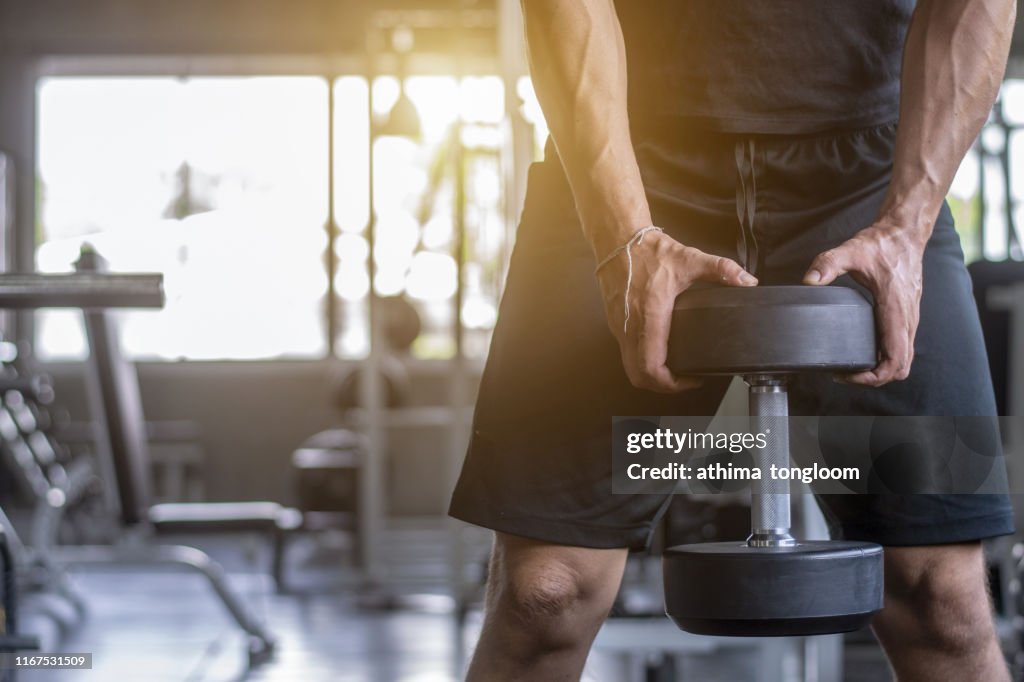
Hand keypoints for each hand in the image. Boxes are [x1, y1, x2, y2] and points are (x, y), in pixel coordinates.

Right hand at [596, 230, 756, 392]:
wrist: (617, 240)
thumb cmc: (648, 251)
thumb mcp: (689, 259)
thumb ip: (722, 270)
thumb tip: (747, 281)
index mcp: (650, 318)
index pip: (652, 368)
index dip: (672, 384)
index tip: (692, 378)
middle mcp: (630, 328)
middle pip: (638, 376)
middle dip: (662, 386)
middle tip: (685, 379)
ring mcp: (619, 327)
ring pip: (630, 367)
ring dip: (650, 374)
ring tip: (674, 368)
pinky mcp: (615, 323)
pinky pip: (626, 353)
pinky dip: (641, 360)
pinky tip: (659, 350)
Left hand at [803, 221, 926, 385]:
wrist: (904, 234)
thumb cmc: (883, 244)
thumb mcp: (851, 251)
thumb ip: (828, 264)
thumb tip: (809, 281)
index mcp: (896, 310)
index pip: (895, 359)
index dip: (874, 377)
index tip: (850, 374)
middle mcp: (907, 319)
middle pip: (901, 367)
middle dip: (875, 378)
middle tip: (847, 374)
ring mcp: (909, 318)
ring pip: (904, 359)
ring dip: (881, 369)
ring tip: (853, 368)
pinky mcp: (906, 316)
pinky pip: (901, 347)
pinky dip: (886, 357)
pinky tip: (865, 352)